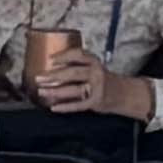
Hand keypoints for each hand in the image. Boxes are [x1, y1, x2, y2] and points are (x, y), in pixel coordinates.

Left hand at [29, 38, 147, 119]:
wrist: (123, 93)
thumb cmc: (102, 79)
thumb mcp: (94, 67)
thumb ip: (78, 65)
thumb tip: (50, 67)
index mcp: (94, 61)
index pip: (78, 54)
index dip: (63, 56)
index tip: (49, 59)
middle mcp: (96, 73)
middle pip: (72, 73)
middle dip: (53, 76)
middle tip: (39, 78)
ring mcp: (96, 88)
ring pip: (73, 90)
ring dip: (55, 91)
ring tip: (42, 91)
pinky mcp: (96, 102)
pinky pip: (78, 105)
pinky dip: (65, 107)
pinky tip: (53, 107)